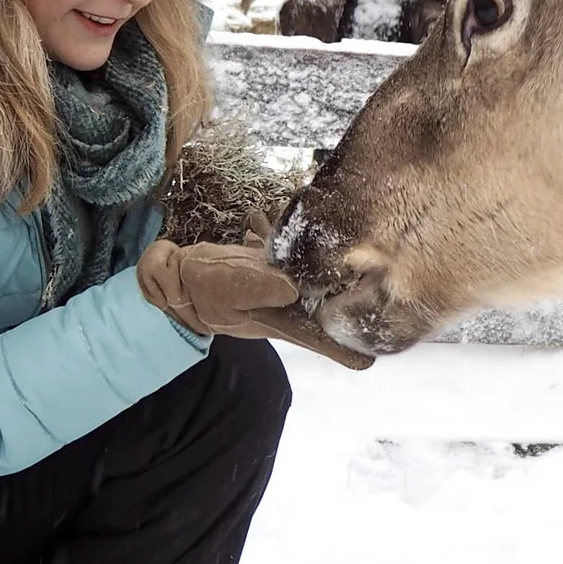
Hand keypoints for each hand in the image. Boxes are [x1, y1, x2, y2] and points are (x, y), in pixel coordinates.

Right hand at [138, 223, 374, 369]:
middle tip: (380, 263)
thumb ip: (258, 287)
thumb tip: (292, 286)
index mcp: (287, 322)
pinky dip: (299, 236)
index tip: (385, 341)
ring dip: (331, 256)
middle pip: (336, 306)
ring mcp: (286, 286)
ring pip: (322, 275)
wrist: (177, 276)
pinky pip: (298, 252)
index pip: (329, 344)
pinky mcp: (276, 265)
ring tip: (342, 231)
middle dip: (358, 288)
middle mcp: (294, 307)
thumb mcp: (227, 288)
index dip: (357, 345)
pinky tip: (290, 218)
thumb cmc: (202, 290)